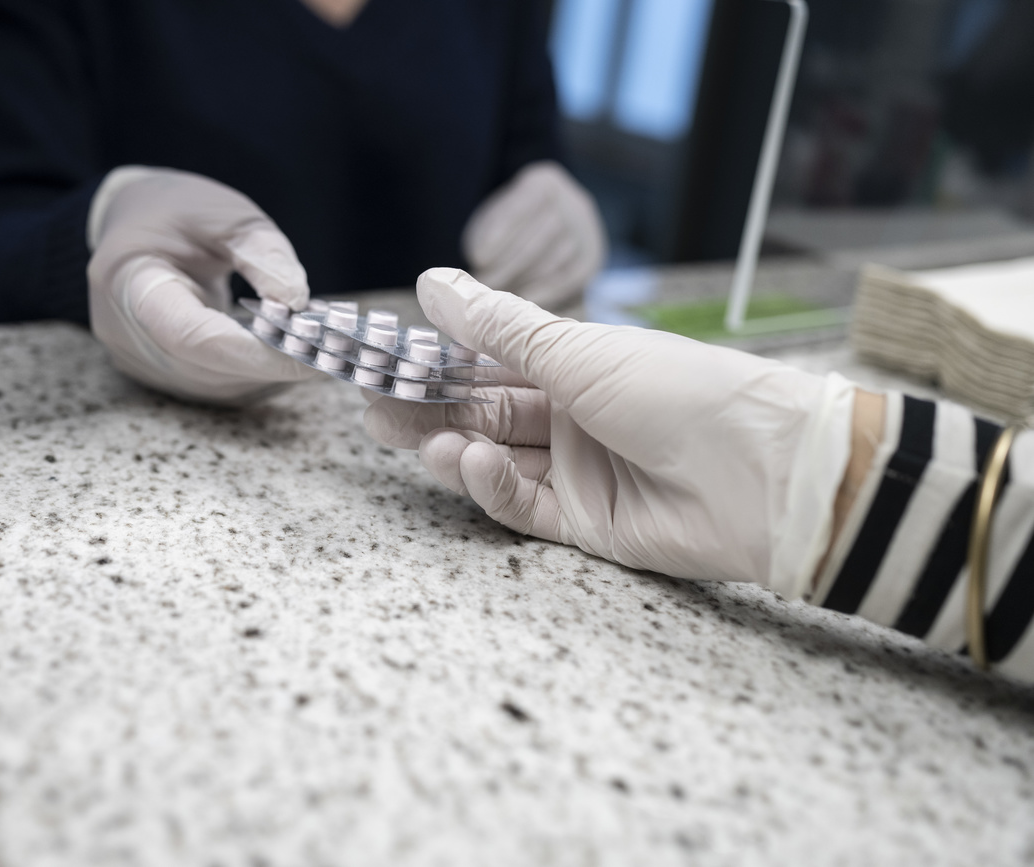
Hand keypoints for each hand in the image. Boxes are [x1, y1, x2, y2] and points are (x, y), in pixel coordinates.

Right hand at [87, 166, 319, 404]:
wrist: (130, 223)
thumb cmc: (174, 211)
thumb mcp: (223, 213)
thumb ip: (261, 252)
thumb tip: (298, 302)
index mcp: (131, 283)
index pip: (192, 336)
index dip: (252, 352)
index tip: (308, 350)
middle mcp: (127, 334)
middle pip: (207, 367)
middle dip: (272, 362)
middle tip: (328, 345)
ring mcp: (140, 360)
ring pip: (214, 384)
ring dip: (266, 370)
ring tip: (310, 341)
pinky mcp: (159, 371)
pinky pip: (212, 382)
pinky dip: (251, 371)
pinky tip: (281, 347)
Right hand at [364, 269, 856, 598]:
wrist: (763, 474)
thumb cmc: (681, 391)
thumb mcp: (580, 352)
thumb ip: (499, 328)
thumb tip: (434, 280)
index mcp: (580, 367)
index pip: (493, 364)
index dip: (441, 363)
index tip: (389, 361)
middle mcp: (576, 419)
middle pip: (485, 416)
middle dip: (430, 413)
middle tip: (374, 410)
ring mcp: (581, 473)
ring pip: (497, 463)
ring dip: (453, 450)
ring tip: (413, 438)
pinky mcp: (587, 526)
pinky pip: (524, 507)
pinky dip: (491, 488)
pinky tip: (470, 464)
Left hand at [461, 161, 605, 309]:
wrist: (542, 226)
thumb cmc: (507, 225)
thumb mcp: (493, 220)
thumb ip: (487, 237)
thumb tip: (479, 266)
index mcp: (543, 181)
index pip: (522, 205)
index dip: (500, 233)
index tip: (478, 259)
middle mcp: (573, 201)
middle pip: (541, 233)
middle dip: (509, 264)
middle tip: (484, 285)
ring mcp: (588, 229)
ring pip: (557, 256)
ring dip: (525, 279)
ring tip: (498, 296)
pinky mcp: (593, 256)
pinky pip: (573, 275)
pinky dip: (549, 290)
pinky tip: (527, 301)